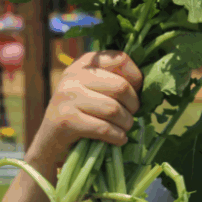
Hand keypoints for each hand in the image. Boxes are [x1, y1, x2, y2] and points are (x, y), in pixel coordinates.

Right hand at [28, 51, 142, 168]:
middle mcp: (73, 75)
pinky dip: (117, 137)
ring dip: (126, 124)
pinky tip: (118, 139)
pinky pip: (104, 128)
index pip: (121, 58)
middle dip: (134, 106)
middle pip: (121, 86)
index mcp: (84, 63)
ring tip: (123, 129)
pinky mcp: (66, 120)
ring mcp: (67, 96)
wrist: (51, 142)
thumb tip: (150, 85)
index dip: (136, 78)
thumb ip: (116, 80)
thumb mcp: (95, 90)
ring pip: (114, 109)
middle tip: (130, 116)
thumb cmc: (83, 115)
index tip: (135, 94)